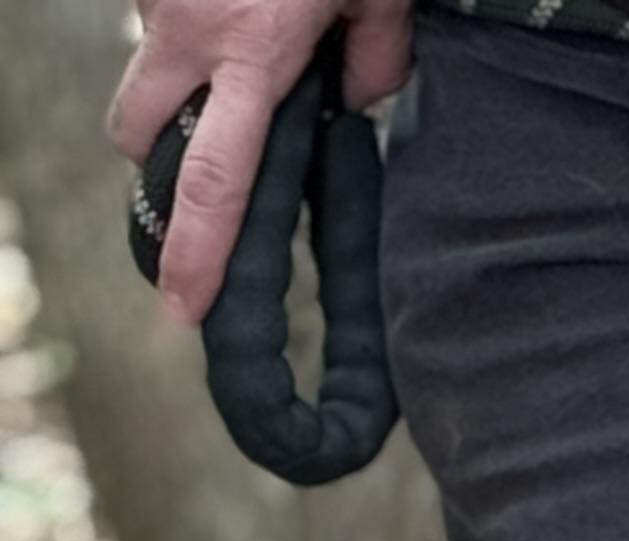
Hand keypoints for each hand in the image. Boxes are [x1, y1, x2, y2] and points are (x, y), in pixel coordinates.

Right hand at [106, 0, 410, 326]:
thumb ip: (375, 60)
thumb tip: (354, 102)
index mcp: (252, 59)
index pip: (216, 182)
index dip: (197, 253)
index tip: (180, 309)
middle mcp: (186, 34)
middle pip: (139, 136)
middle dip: (155, 163)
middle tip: (203, 164)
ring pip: (142, 71)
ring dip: (174, 85)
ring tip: (240, 59)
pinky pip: (157, 17)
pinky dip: (188, 26)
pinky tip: (240, 6)